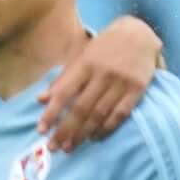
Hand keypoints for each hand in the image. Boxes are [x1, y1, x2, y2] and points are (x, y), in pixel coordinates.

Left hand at [36, 16, 162, 149]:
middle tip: (54, 147)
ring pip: (99, 113)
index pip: (64, 93)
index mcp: (85, 65)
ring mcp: (121, 82)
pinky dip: (106, 128)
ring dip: (83, 133)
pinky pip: (120, 113)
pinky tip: (95, 138)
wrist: (139, 32)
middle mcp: (102, 74)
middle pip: (81, 108)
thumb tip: (40, 100)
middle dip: (66, 130)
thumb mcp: (80, 57)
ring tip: (71, 146)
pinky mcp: (137, 89)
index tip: (41, 130)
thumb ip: (62, 79)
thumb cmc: (104, 47)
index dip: (51, 113)